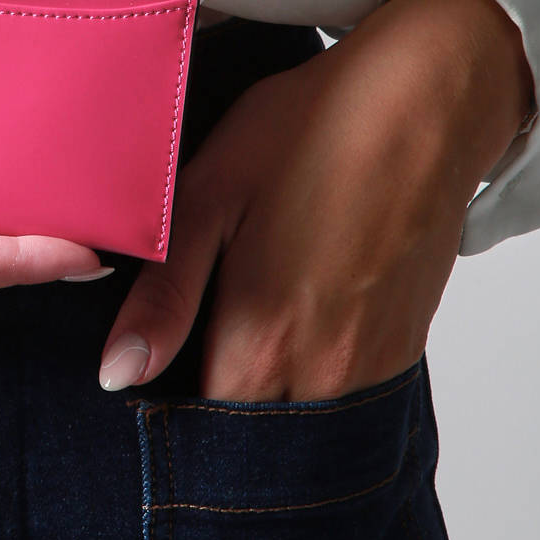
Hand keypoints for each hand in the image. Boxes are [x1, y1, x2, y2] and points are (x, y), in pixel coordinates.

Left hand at [96, 0, 535, 400]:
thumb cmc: (307, 134)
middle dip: (212, 412)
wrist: (421, 105)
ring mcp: (371, 367)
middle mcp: (323, 374)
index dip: (163, 412)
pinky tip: (290, 322)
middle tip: (188, 349)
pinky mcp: (401, 347)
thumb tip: (119, 374)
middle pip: (250, 434)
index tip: (147, 373)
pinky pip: (342, 397)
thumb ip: (164, 296)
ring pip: (299, 420)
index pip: (197, 431)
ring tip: (236, 332)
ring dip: (262, 399)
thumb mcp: (209, 195)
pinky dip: (308, 380)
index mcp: (262, 342)